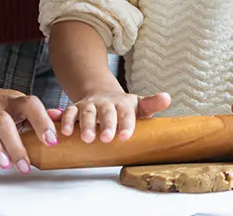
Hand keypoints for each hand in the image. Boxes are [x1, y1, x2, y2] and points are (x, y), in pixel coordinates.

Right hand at [0, 82, 56, 172]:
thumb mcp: (21, 105)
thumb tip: (62, 118)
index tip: (51, 140)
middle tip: (24, 165)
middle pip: (3, 120)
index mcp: (13, 101)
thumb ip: (40, 114)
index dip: (41, 121)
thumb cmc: (0, 105)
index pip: (30, 105)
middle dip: (14, 143)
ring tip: (2, 163)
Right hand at [55, 91, 172, 143]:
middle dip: (106, 125)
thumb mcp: (140, 106)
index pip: (126, 115)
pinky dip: (65, 121)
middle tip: (105, 139)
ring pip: (86, 113)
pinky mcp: (76, 108)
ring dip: (86, 125)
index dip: (126, 125)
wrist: (102, 94)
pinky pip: (69, 113)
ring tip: (87, 139)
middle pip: (106, 113)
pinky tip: (66, 133)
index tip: (124, 137)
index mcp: (123, 104)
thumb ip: (152, 103)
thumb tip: (167, 98)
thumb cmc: (124, 107)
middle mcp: (105, 103)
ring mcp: (90, 105)